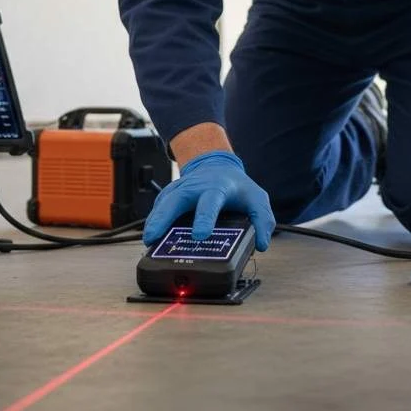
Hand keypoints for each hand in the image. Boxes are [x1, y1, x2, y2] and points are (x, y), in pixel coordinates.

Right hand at [142, 150, 275, 251]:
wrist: (217, 166)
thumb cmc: (236, 187)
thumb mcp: (256, 199)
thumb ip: (262, 220)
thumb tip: (262, 244)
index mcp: (217, 188)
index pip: (209, 202)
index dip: (204, 218)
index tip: (199, 235)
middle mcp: (195, 187)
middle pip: (175, 200)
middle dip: (164, 218)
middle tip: (154, 237)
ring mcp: (180, 189)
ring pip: (163, 203)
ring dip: (154, 220)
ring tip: (148, 240)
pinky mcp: (170, 195)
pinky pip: (159, 206)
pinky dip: (153, 219)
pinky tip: (150, 234)